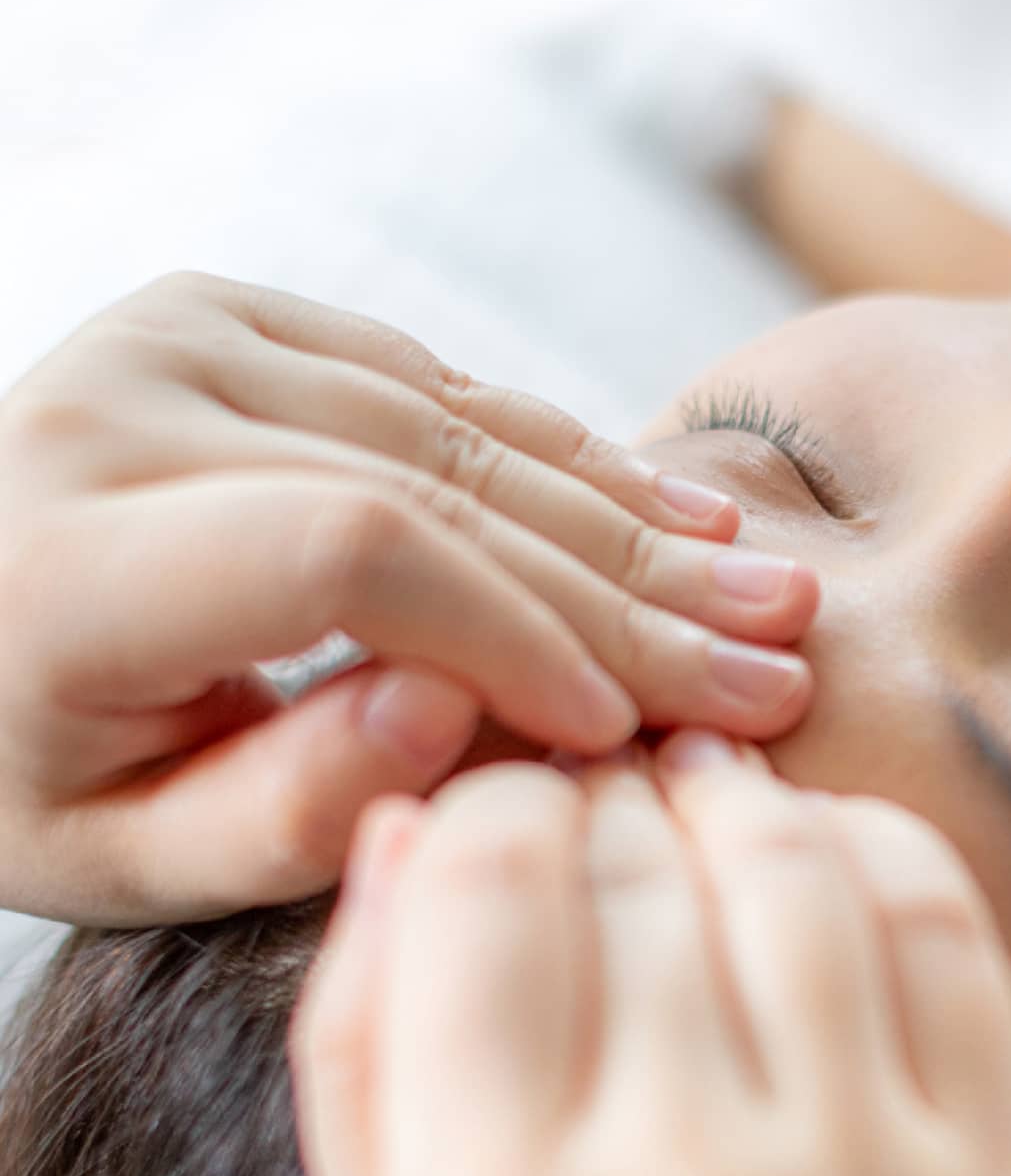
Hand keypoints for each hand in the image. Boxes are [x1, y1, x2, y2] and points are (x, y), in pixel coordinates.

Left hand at [0, 273, 816, 924]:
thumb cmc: (19, 766)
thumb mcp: (115, 859)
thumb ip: (278, 809)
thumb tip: (456, 709)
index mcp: (68, 551)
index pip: (343, 556)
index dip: (514, 635)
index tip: (624, 730)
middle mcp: (123, 406)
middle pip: (427, 485)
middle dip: (620, 592)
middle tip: (771, 665)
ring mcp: (181, 337)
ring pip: (457, 428)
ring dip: (627, 520)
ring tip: (762, 591)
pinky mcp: (233, 317)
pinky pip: (437, 385)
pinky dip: (564, 455)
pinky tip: (674, 511)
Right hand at [289, 732, 1010, 1175]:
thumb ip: (362, 1059)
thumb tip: (404, 835)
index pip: (482, 872)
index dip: (476, 807)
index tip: (486, 827)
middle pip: (637, 849)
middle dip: (591, 797)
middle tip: (583, 810)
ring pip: (798, 857)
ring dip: (727, 800)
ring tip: (691, 808)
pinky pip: (951, 938)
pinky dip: (879, 852)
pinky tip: (822, 861)